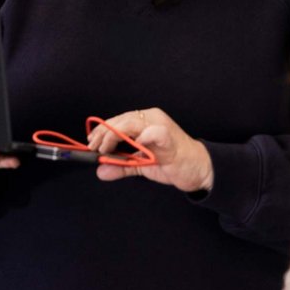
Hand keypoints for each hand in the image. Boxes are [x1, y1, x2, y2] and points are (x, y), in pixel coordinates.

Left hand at [90, 107, 212, 192]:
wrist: (198, 170)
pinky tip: (135, 147)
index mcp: (145, 121)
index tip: (91, 142)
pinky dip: (142, 138)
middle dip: (104, 133)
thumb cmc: (172, 163)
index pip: (118, 120)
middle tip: (94, 148)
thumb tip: (101, 170)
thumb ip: (122, 166)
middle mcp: (152, 118)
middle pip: (121, 119)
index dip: (102, 130)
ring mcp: (161, 125)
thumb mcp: (142, 165)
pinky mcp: (170, 137)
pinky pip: (154, 132)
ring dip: (114, 135)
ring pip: (131, 122)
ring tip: (106, 149)